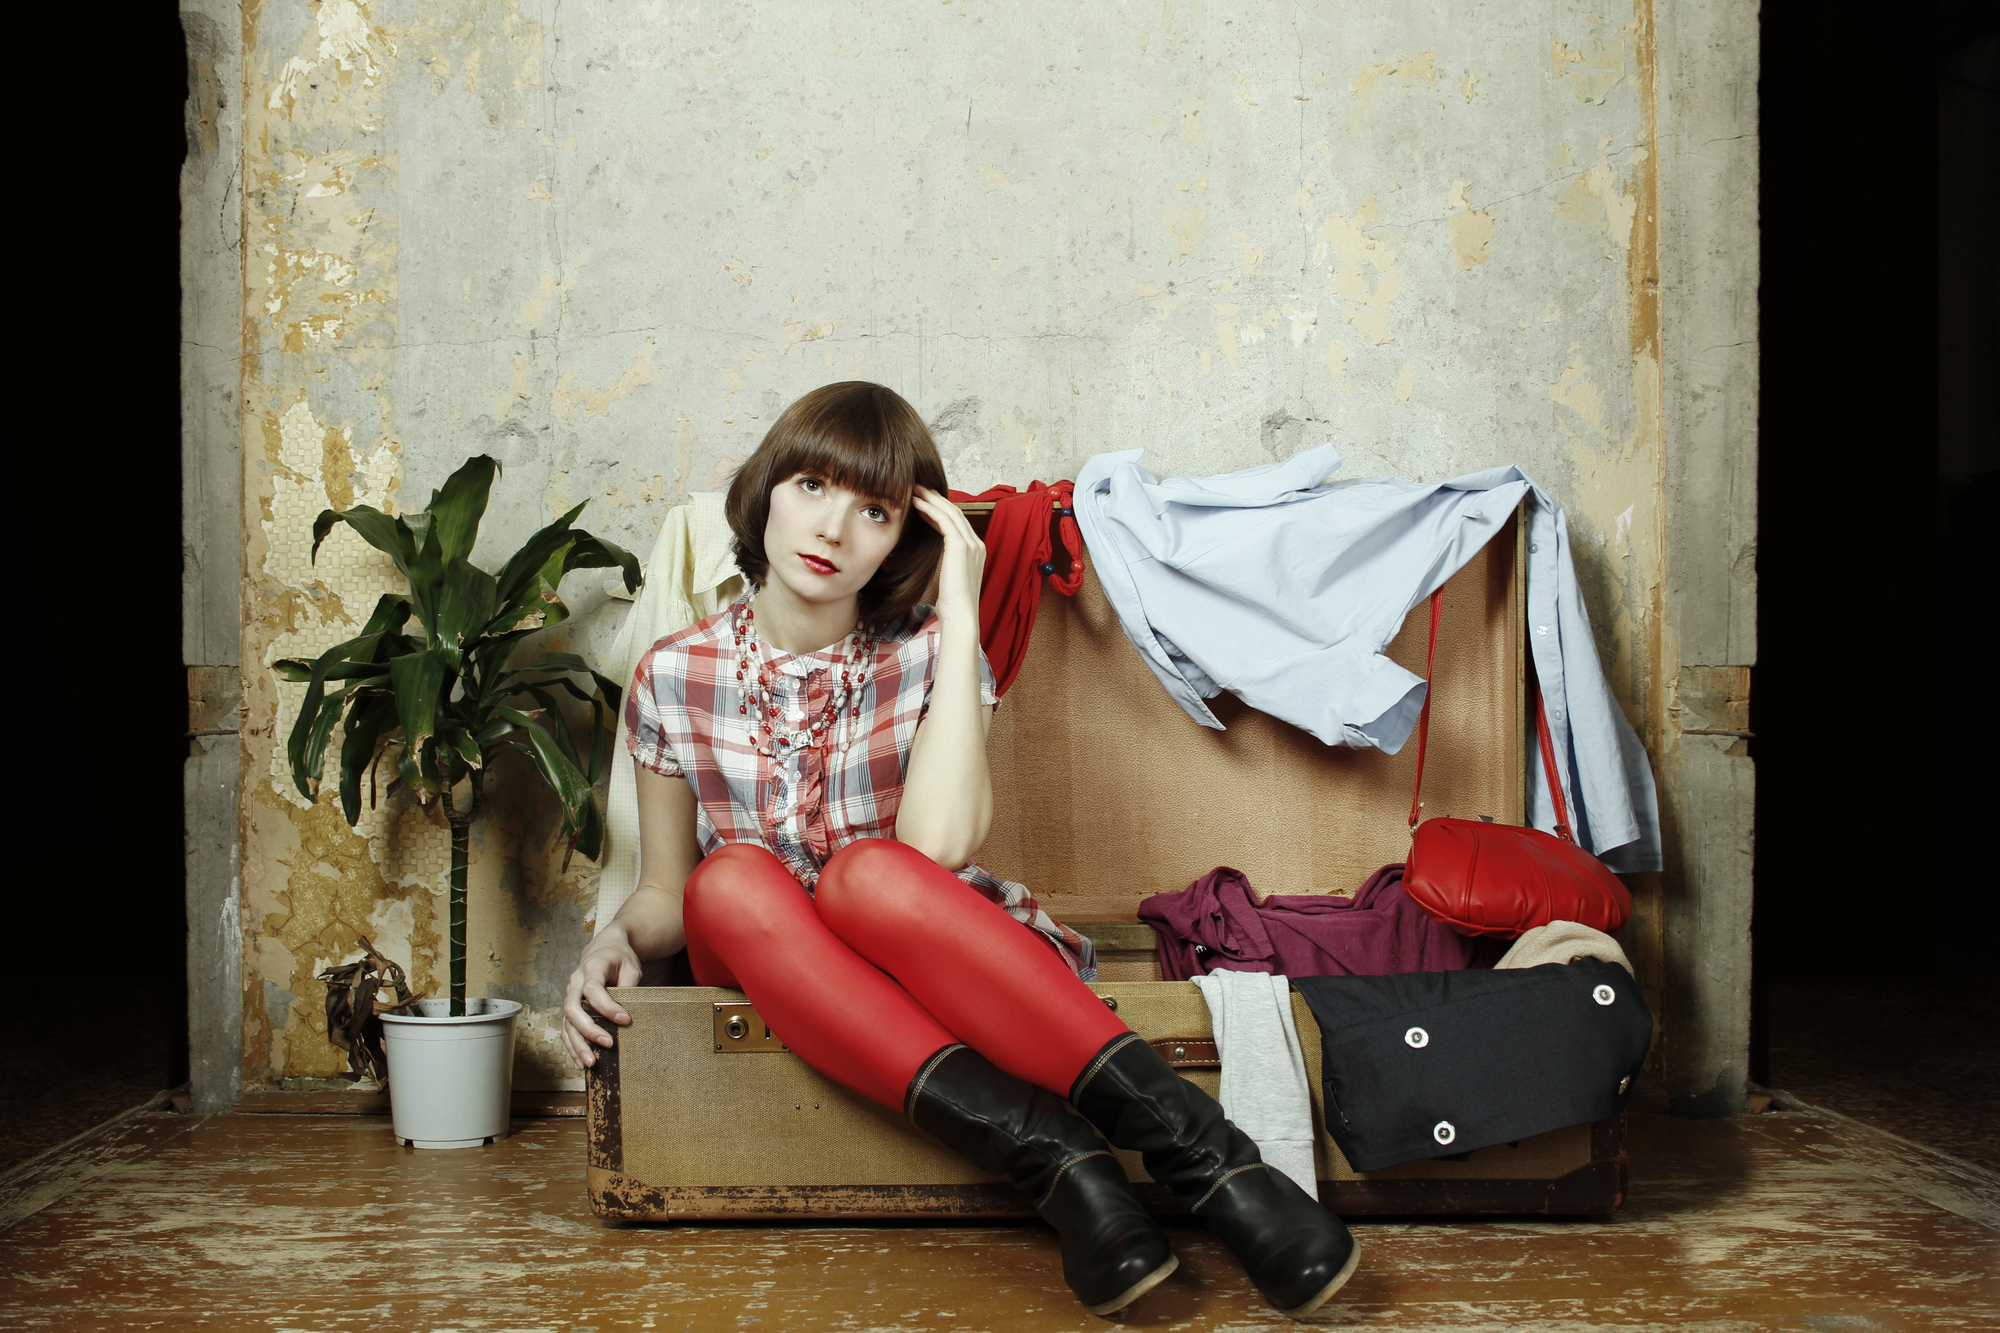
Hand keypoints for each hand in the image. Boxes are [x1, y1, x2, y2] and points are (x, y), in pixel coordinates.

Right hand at [561, 927, 643, 1068]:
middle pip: (573, 1008)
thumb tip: (628, 1011)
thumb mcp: (632, 966)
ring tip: (590, 1063)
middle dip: (589, 1029)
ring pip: (566, 1022)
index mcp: (592, 967)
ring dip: (577, 1044)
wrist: (604, 949)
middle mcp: (575, 981)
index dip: (607, 1006)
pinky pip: (566, 1028)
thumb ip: (630, 985)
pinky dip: (572, 1046)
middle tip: (608, 1044)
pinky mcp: (570, 1006)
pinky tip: (581, 1061)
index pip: (593, 989)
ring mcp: (569, 994)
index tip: (625, 1020)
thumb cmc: (620, 958)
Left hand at [910, 485, 985, 628]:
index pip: (958, 523)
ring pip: (950, 512)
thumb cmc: (953, 605)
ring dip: (931, 498)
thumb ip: (949, 565)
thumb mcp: (951, 579)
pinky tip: (916, 503)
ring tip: (915, 489)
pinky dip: (929, 509)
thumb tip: (938, 562)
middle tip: (919, 487)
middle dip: (936, 498)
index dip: (941, 510)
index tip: (925, 502)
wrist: (961, 615)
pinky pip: (943, 520)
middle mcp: (977, 544)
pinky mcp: (960, 546)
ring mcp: (971, 544)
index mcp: (977, 551)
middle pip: (956, 513)